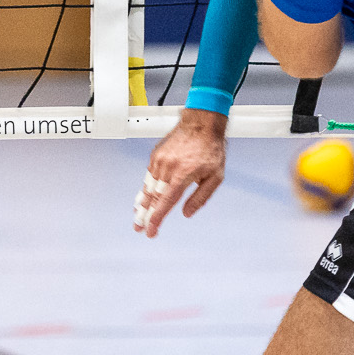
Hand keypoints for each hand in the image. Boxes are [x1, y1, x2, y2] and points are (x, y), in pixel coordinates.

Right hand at [133, 108, 226, 237]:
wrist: (201, 123)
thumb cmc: (211, 149)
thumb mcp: (215, 177)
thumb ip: (200, 198)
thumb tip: (186, 213)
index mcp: (181, 175)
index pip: (165, 203)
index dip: (156, 219)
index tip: (150, 231)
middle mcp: (167, 168)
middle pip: (152, 197)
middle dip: (144, 215)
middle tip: (138, 228)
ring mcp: (159, 161)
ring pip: (148, 187)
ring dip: (142, 203)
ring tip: (138, 215)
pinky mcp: (156, 155)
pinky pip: (149, 176)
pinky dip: (145, 188)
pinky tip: (144, 196)